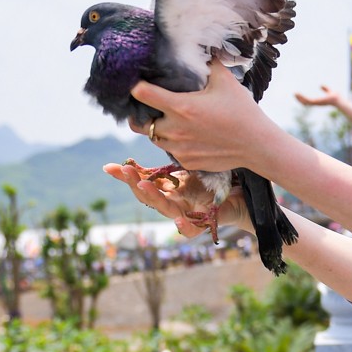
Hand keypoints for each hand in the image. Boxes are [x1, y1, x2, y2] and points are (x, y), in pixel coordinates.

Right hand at [102, 162, 250, 237]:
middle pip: (149, 195)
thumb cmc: (218, 176)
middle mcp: (175, 200)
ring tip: (144, 186)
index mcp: (171, 186)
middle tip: (125, 170)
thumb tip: (161, 121)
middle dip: (134, 183)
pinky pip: (193, 229)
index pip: (143, 180)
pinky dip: (185, 228)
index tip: (108, 167)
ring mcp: (188, 212)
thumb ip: (177, 148)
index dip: (127, 175)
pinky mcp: (205, 222)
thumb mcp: (195, 159)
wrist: (243, 195)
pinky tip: (179, 221)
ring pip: (165, 209)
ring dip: (153, 198)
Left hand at [128, 62, 288, 174]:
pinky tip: (187, 136)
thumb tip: (200, 47)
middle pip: (139, 123)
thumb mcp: (225, 81)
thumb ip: (208, 63)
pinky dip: (173, 144)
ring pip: (154, 139)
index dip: (136, 87)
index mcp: (181, 107)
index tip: (139, 84)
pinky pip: (170, 152)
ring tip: (169, 121)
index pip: (142, 94)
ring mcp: (179, 149)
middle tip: (150, 108)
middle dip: (141, 115)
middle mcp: (175, 130)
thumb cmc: (242, 111)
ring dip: (157, 130)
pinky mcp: (187, 162)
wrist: (257, 145)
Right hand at [295, 86, 351, 126]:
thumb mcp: (329, 91)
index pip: (309, 101)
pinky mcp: (316, 102)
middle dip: (299, 99)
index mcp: (318, 101)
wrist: (338, 99)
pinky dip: (302, 98)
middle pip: (305, 103)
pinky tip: (299, 94)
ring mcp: (316, 103)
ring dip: (299, 98)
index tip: (299, 95)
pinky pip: (307, 100)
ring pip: (305, 102)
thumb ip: (325, 89)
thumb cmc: (335, 96)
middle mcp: (316, 103)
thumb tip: (321, 85)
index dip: (303, 99)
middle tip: (294, 94)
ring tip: (295, 94)